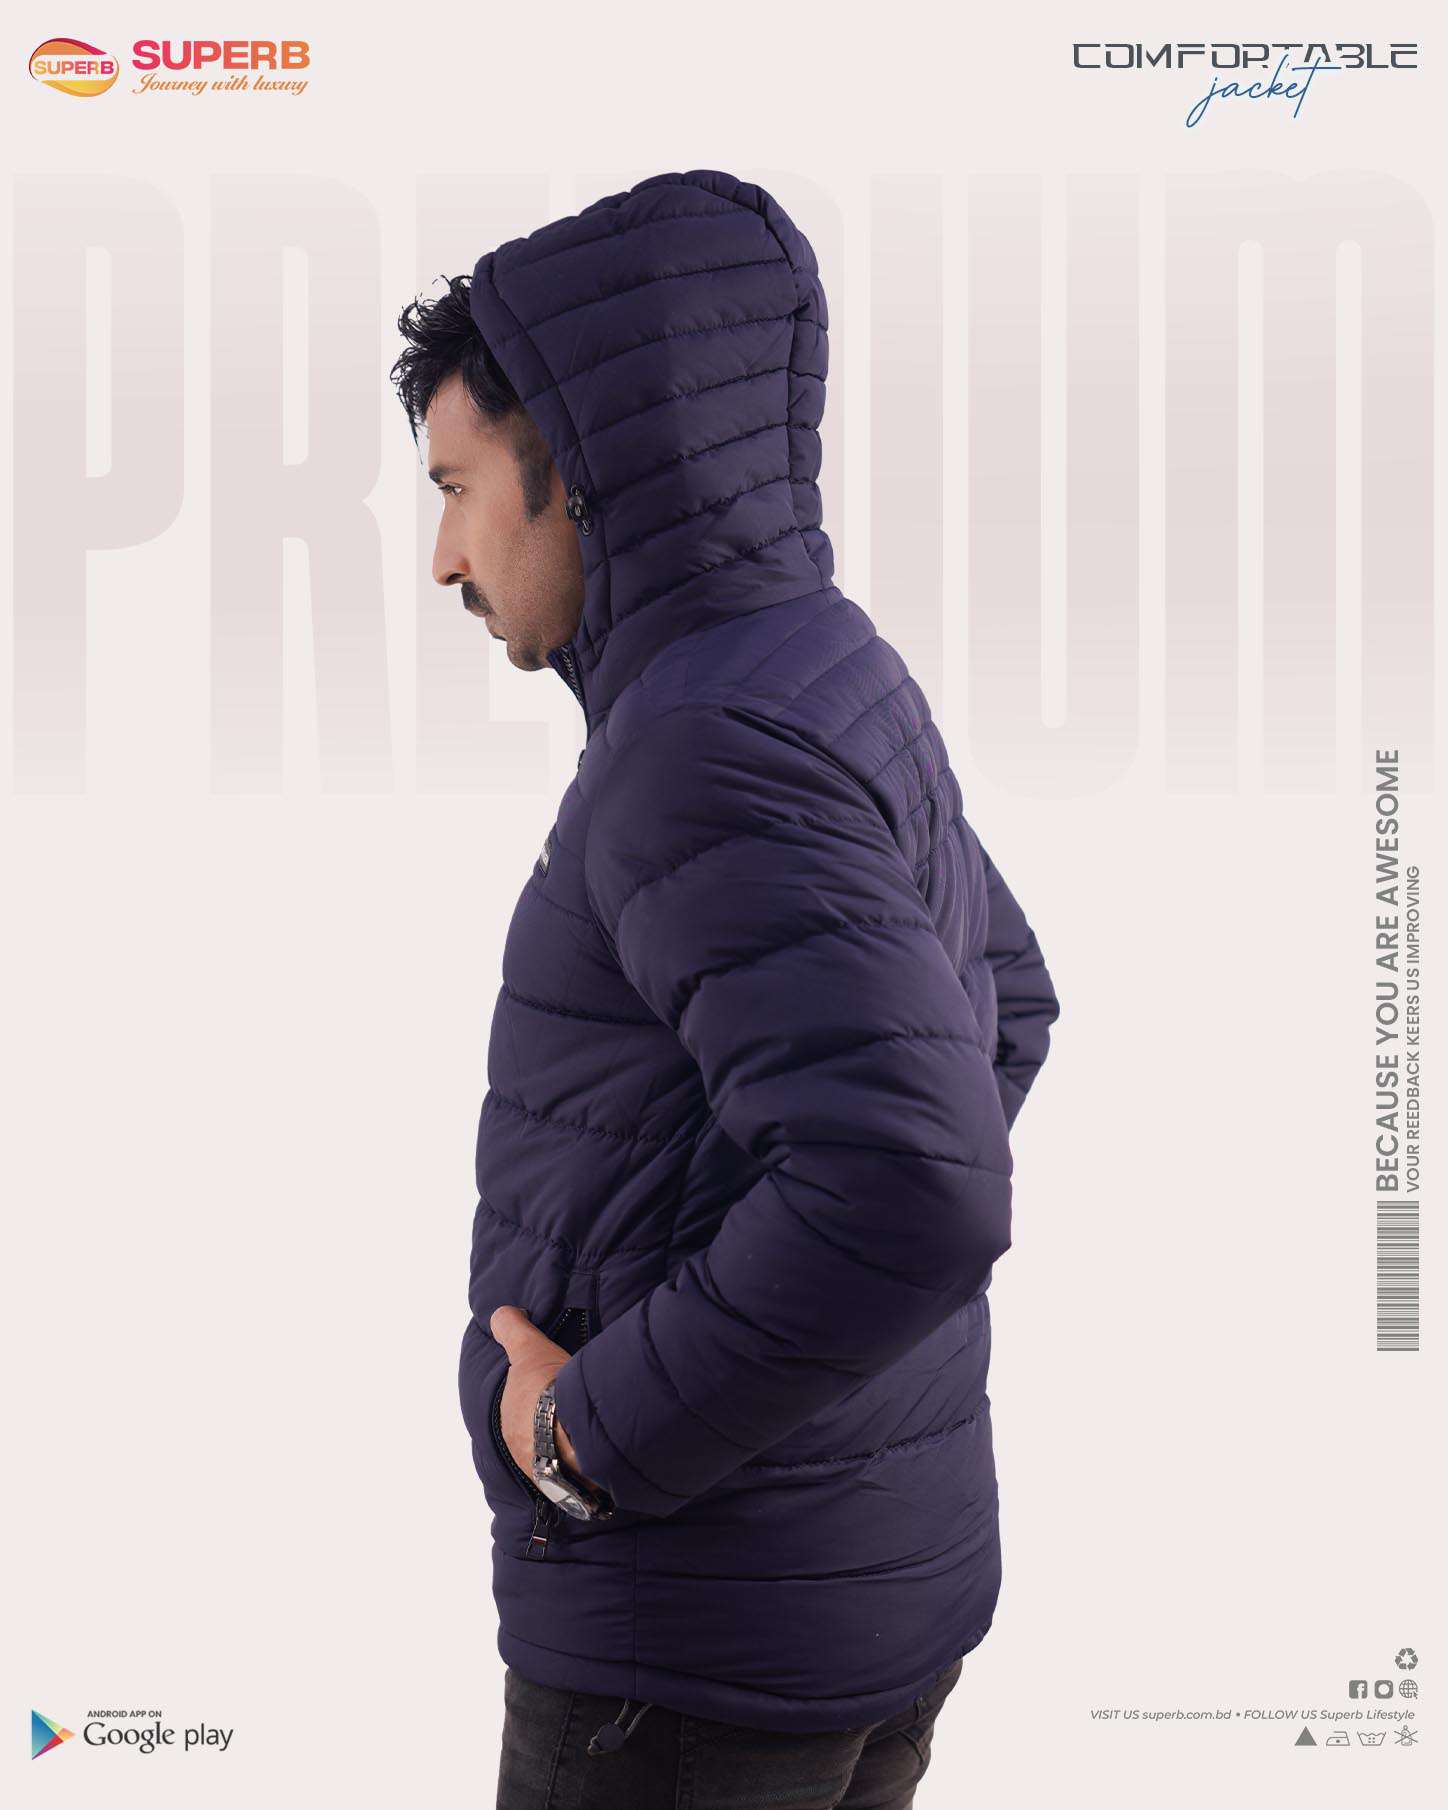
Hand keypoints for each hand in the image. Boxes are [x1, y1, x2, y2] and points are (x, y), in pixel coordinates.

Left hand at [489, 1305, 600, 1489]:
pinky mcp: (568, 1486)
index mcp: (508, 1420)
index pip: (519, 1409)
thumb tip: (498, 1315)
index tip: (551, 1392)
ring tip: (590, 1433)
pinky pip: (575, 1472)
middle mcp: (519, 1450)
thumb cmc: (548, 1388)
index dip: (535, 1398)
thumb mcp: (529, 1348)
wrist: (574, 1429)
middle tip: (573, 1411)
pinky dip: (584, 1463)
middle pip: (535, 1433)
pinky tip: (598, 1452)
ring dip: (568, 1446)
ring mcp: (542, 1470)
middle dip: (550, 1424)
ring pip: (555, 1455)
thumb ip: (512, 1330)